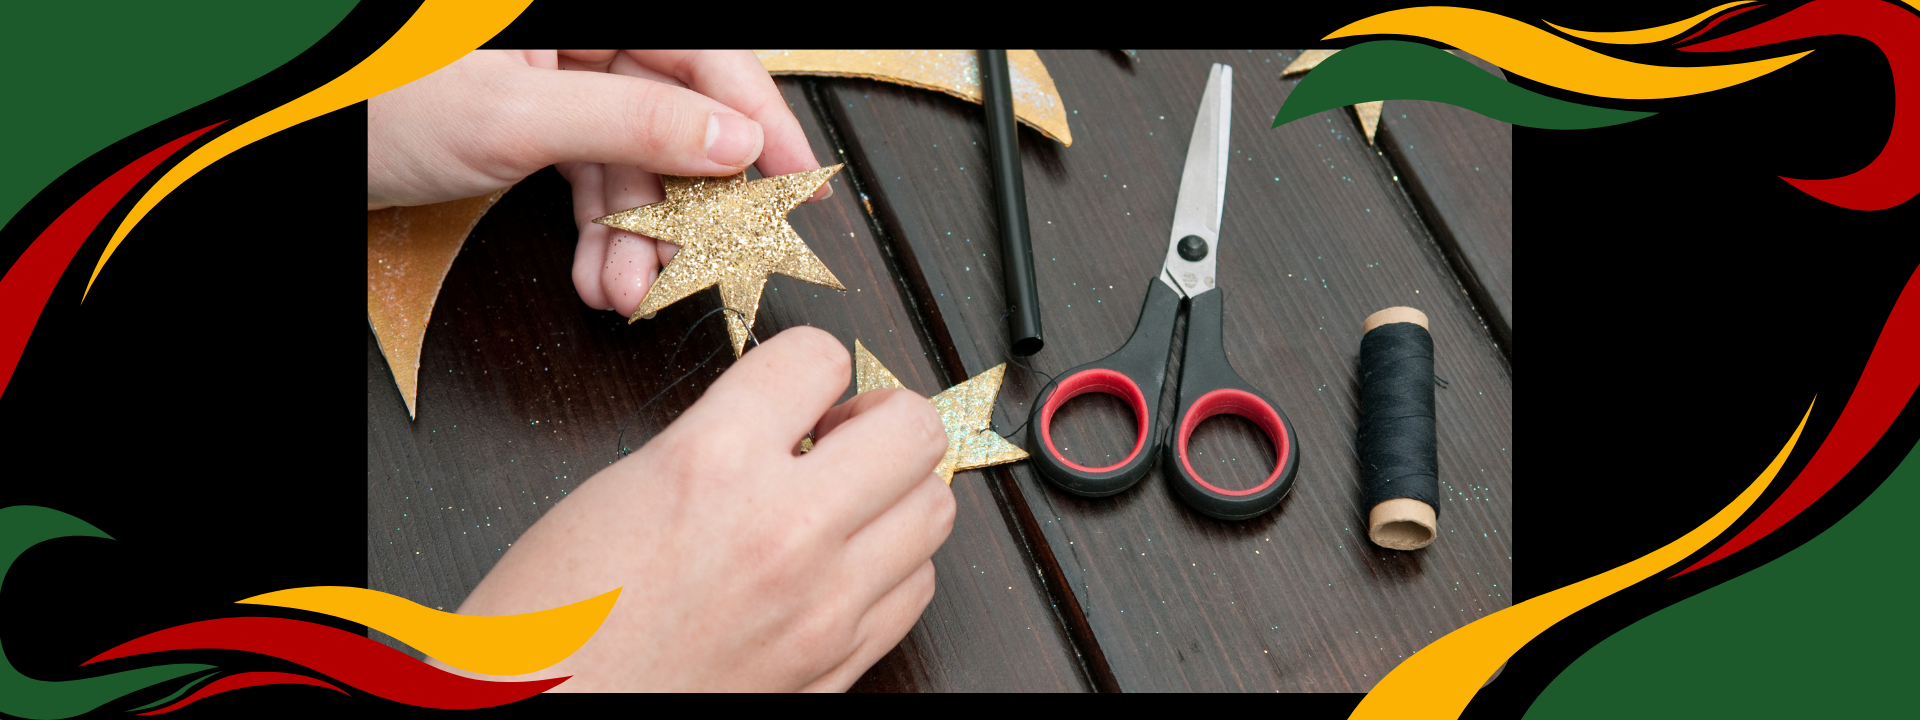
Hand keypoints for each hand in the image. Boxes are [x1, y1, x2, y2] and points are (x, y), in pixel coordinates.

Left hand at [366, 50, 827, 317]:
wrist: (284, 134)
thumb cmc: (371, 101)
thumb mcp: (516, 118)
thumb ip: (634, 124)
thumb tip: (732, 141)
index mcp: (586, 11)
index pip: (705, 57)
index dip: (759, 119)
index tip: (796, 179)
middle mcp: (579, 37)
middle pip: (675, 114)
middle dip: (687, 201)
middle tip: (713, 258)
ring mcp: (554, 80)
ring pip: (633, 160)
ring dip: (639, 236)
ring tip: (632, 290)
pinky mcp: (529, 123)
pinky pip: (589, 178)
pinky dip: (598, 234)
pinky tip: (601, 277)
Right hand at [442, 327, 953, 690]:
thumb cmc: (550, 627)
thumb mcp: (620, 490)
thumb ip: (714, 442)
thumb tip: (783, 424)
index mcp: (711, 464)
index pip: (818, 355)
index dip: (807, 363)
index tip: (797, 384)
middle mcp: (784, 530)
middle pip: (914, 429)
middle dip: (883, 417)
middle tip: (842, 434)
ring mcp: (822, 605)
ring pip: (935, 509)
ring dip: (897, 491)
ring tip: (847, 500)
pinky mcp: (836, 665)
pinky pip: (915, 589)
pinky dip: (893, 564)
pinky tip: (845, 563)